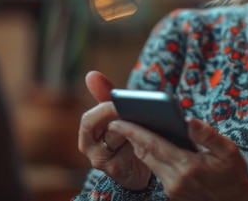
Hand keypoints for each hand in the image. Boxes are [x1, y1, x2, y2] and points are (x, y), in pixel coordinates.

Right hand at [78, 71, 151, 190]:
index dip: (104, 111)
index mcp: (88, 132)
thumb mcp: (113, 113)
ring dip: (139, 133)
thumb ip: (105, 95)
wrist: (132, 165)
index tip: (120, 104)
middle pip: (108, 134)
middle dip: (126, 122)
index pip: (88, 121)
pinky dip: (146, 145)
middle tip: (142, 112)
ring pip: (124, 145)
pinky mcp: (121, 173)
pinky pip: (135, 157)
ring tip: (155, 121)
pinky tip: (159, 136)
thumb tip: (91, 74)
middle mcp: (92, 150)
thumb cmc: (120, 133)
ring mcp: (106, 164)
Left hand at [109, 116, 247, 200]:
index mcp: (187, 166)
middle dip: (133, 137)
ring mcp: (173, 191)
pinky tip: (159, 149)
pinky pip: (159, 174)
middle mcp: (175, 180)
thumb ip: (207, 135)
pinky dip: (155, 160)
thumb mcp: (229, 152)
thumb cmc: (235, 177)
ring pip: (151, 164)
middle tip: (123, 120)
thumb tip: (189, 120)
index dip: (133, 131)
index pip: (152, 144)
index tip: (118, 120)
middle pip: (145, 154)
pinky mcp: (174, 197)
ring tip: (140, 130)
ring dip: (143, 148)